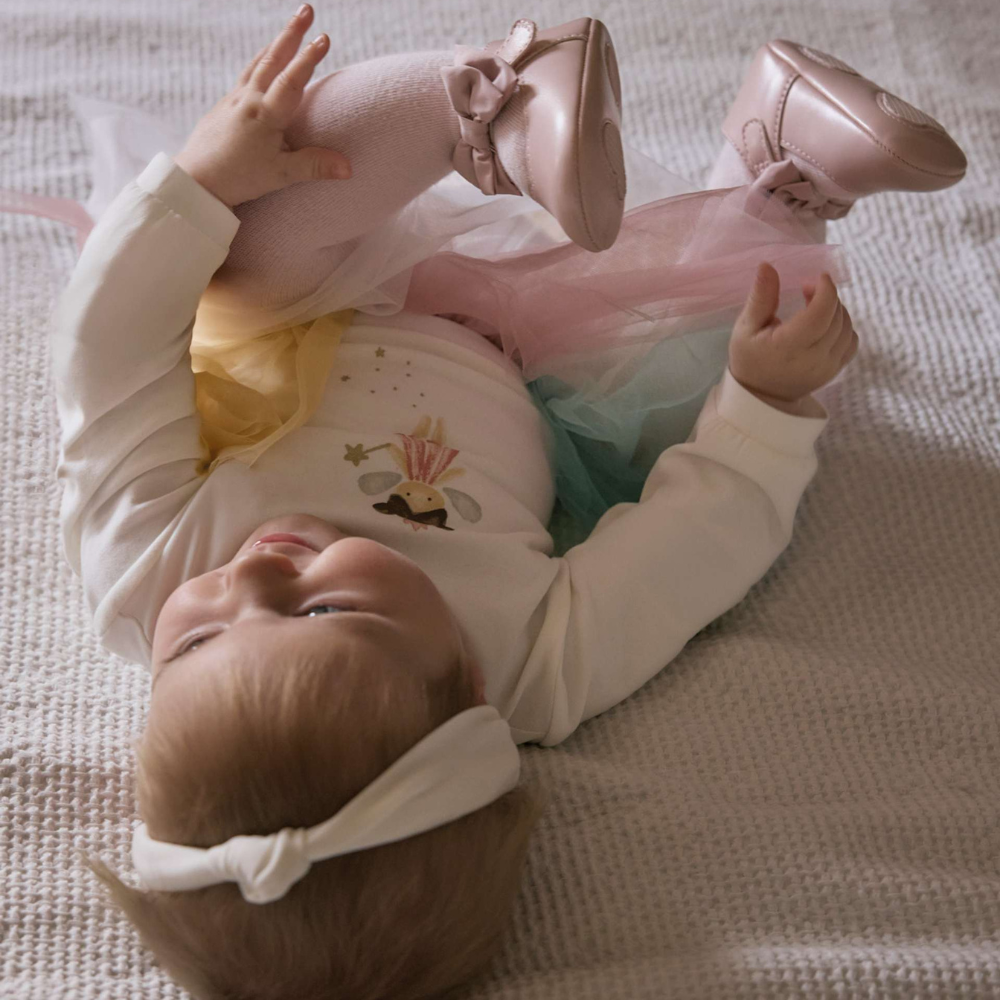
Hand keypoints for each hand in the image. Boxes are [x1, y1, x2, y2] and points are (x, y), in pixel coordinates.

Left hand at [173, 4, 350, 209]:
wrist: (195, 180)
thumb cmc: (238, 178)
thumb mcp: (280, 176)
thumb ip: (314, 167)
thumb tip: (348, 167)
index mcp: (264, 114)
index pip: (291, 80)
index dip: (308, 59)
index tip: (324, 38)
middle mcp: (248, 99)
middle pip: (273, 59)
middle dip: (292, 33)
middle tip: (307, 9)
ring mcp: (234, 99)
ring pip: (258, 63)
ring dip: (277, 42)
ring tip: (291, 27)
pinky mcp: (224, 105)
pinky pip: (246, 74)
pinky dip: (260, 60)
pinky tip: (265, 58)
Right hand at [728, 262, 859, 408]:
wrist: (760, 396)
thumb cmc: (750, 358)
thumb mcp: (746, 327)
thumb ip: (761, 297)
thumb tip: (767, 265)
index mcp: (788, 347)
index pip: (821, 313)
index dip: (826, 290)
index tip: (817, 278)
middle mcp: (813, 359)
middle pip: (836, 317)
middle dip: (828, 296)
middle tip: (809, 289)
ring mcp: (827, 367)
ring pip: (847, 328)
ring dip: (836, 310)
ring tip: (816, 307)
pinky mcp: (835, 371)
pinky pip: (851, 342)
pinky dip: (844, 327)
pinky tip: (826, 325)